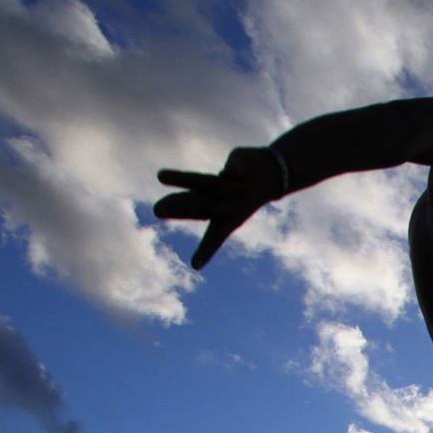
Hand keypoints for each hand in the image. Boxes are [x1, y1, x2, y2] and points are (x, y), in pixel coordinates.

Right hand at [154, 146, 286, 269]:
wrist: (276, 172)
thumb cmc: (240, 188)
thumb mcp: (220, 197)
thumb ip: (196, 202)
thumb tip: (163, 211)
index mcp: (229, 216)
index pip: (215, 236)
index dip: (206, 250)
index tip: (195, 265)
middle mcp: (233, 204)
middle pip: (203, 207)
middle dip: (179, 208)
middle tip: (155, 210)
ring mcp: (239, 186)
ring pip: (210, 184)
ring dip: (184, 179)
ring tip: (160, 175)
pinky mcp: (244, 167)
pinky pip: (238, 168)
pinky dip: (236, 169)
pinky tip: (233, 170)